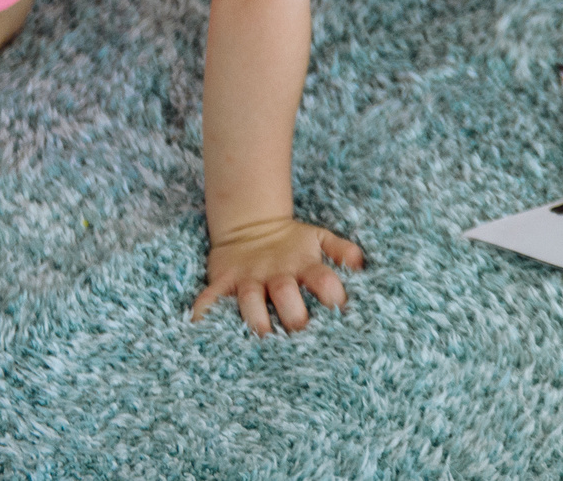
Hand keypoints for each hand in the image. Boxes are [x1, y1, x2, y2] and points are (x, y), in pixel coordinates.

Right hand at [190, 216, 364, 335]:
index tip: (340, 315)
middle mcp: (277, 272)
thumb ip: (343, 250)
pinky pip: (211, 297)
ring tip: (262, 338)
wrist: (252, 225)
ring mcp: (248, 277)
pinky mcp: (223, 280)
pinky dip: (204, 311)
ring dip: (256, 319)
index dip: (333, 294)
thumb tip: (361, 266)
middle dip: (294, 315)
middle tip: (300, 335)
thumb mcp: (321, 239)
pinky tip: (201, 326)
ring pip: (251, 299)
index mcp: (304, 264)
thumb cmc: (293, 242)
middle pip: (286, 293)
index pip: (323, 278)